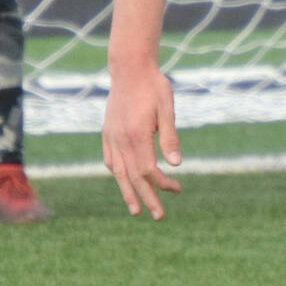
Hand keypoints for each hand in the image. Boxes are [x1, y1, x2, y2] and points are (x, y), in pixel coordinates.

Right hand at [102, 63, 181, 218]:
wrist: (129, 68)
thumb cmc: (153, 86)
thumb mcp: (167, 108)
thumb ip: (170, 137)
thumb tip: (177, 164)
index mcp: (137, 135)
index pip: (149, 170)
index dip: (162, 184)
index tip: (177, 189)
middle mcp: (121, 140)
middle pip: (133, 177)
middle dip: (146, 198)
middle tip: (158, 216)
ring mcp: (111, 137)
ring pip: (118, 172)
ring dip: (128, 192)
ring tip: (136, 210)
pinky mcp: (107, 132)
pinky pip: (110, 159)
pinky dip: (117, 173)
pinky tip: (123, 181)